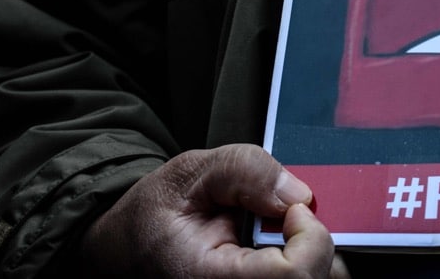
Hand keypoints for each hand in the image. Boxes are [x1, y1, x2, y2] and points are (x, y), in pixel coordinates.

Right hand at [81, 143, 349, 277]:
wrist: (124, 247)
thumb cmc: (152, 216)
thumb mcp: (188, 174)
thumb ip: (245, 171)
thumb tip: (298, 193)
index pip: (295, 275)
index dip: (309, 237)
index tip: (294, 209)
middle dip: (315, 242)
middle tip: (293, 217)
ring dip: (312, 253)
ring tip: (285, 231)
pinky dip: (304, 260)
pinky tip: (283, 245)